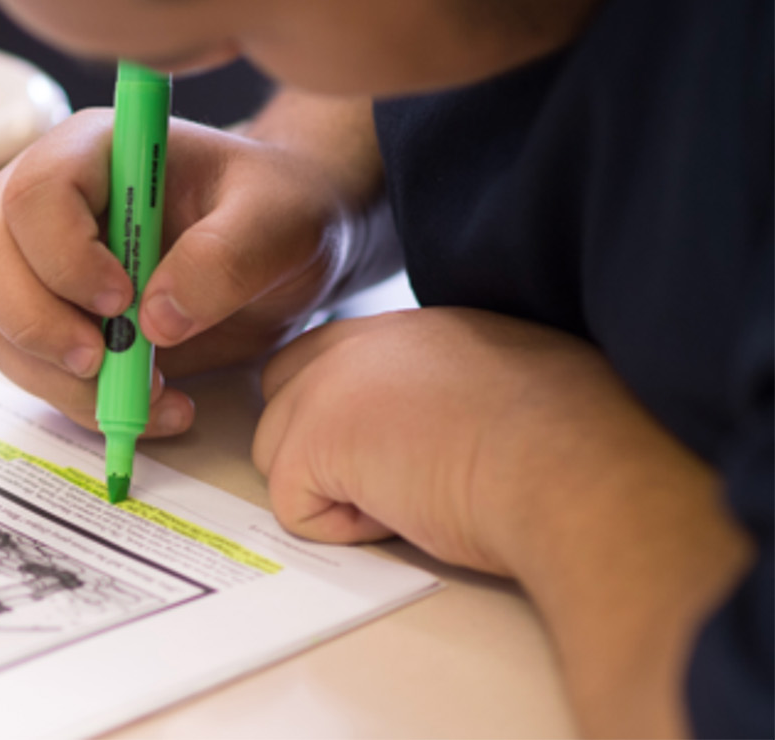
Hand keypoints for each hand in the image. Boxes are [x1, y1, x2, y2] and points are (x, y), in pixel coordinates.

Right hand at [0, 94, 381, 437]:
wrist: (280, 251)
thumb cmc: (276, 210)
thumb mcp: (281, 220)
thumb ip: (228, 257)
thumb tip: (155, 319)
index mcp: (98, 151)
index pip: (35, 193)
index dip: (63, 254)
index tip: (122, 300)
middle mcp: (50, 202)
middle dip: (34, 323)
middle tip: (101, 362)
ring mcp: (39, 262)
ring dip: (57, 376)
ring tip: (149, 397)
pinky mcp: (50, 318)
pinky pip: (28, 367)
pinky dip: (78, 401)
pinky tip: (154, 407)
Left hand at [254, 307, 751, 734]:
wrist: (579, 467)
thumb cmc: (572, 443)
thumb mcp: (501, 389)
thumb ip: (439, 391)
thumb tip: (432, 430)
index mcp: (408, 329)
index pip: (324, 362)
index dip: (341, 418)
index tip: (390, 453)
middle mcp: (359, 341)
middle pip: (281, 400)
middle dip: (316, 451)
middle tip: (398, 482)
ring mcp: (324, 386)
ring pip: (278, 455)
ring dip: (337, 491)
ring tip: (417, 493)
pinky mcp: (311, 441)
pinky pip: (292, 506)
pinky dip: (345, 529)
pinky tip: (406, 512)